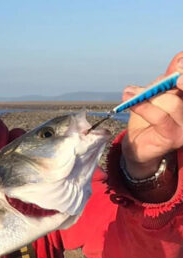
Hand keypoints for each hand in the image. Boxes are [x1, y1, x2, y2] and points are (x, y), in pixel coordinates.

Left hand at [121, 51, 182, 178]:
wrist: (138, 148)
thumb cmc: (148, 120)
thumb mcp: (155, 95)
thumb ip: (165, 81)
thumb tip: (180, 58)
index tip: (179, 62)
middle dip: (167, 82)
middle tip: (153, 81)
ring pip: (172, 103)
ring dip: (147, 96)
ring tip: (129, 94)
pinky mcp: (174, 137)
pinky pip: (160, 118)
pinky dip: (143, 107)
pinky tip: (130, 102)